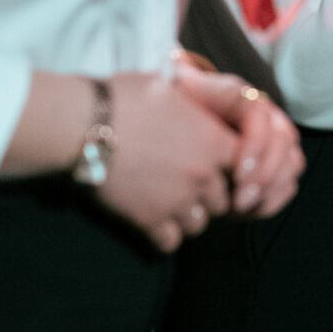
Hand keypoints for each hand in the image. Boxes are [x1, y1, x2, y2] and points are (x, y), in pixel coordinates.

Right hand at [94, 71, 241, 251]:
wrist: (85, 124)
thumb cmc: (125, 97)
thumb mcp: (169, 88)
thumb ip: (192, 104)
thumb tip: (194, 89)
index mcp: (213, 141)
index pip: (247, 165)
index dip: (235, 166)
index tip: (219, 164)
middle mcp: (202, 175)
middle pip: (224, 199)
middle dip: (210, 194)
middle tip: (190, 184)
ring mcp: (177, 201)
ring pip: (200, 224)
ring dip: (189, 215)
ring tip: (172, 202)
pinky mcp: (149, 220)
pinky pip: (171, 242)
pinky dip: (165, 235)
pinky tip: (154, 220)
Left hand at [177, 69, 304, 218]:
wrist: (181, 116)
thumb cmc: (175, 110)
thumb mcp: (172, 99)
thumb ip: (178, 96)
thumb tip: (179, 87)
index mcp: (238, 95)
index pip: (259, 113)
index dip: (255, 145)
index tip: (235, 174)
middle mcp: (264, 114)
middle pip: (284, 141)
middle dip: (265, 175)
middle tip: (239, 200)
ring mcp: (273, 138)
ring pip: (293, 162)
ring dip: (271, 189)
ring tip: (241, 206)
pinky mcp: (274, 162)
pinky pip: (289, 181)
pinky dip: (273, 199)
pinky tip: (247, 209)